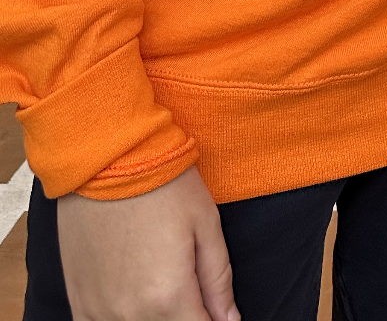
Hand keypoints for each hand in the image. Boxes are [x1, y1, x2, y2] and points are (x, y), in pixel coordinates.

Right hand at [58, 166, 237, 320]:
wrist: (108, 159)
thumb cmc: (162, 184)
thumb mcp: (205, 225)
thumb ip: (218, 281)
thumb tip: (229, 320)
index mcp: (168, 297)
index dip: (213, 320)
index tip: (214, 308)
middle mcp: (130, 315)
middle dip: (185, 314)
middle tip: (188, 284)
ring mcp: (99, 312)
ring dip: (156, 316)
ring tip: (161, 281)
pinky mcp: (78, 303)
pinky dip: (124, 317)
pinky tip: (134, 294)